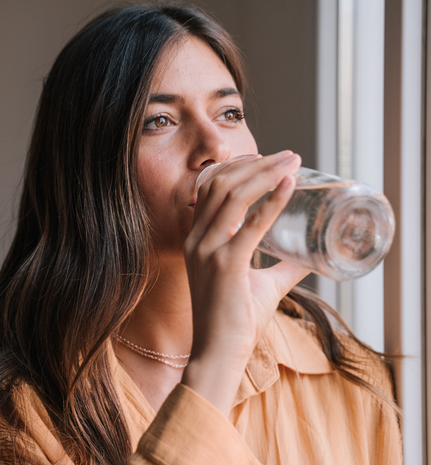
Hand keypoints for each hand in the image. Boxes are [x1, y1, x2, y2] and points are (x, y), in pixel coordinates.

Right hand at [181, 151, 309, 414]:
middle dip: (256, 163)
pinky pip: (251, 223)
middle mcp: (197, 238)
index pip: (210, 188)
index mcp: (197, 239)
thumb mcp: (260, 284)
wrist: (218, 353)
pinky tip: (290, 185)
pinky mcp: (225, 264)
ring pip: (233, 195)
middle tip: (288, 154)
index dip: (236, 166)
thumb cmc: (235, 321)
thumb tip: (309, 257)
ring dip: (265, 172)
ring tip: (292, 161)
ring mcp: (208, 250)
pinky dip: (272, 200)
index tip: (264, 157)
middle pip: (221, 183)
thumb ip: (282, 267)